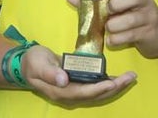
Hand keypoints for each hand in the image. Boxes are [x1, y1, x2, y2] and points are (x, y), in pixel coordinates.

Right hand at [21, 44, 136, 104]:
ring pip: (99, 92)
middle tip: (131, 77)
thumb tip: (64, 79)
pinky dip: (108, 83)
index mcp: (61, 91)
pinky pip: (96, 87)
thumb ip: (50, 72)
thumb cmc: (32, 62)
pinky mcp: (77, 85)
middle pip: (96, 95)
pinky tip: (118, 78)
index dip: (100, 88)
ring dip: (115, 86)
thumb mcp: (38, 63)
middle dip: (115, 87)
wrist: (26, 66)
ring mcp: (74, 92)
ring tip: (130, 77)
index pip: (85, 92)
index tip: (114, 82)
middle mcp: (70, 95)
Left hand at [65, 0, 157, 57]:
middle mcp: (142, 0)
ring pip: (125, 21)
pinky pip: (127, 36)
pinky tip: (113, 40)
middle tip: (107, 15)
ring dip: (112, 27)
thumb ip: (93, 1)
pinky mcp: (149, 33)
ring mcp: (147, 16)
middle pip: (124, 0)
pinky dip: (116, 40)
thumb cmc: (133, 15)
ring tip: (110, 29)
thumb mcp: (117, 5)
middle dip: (111, 9)